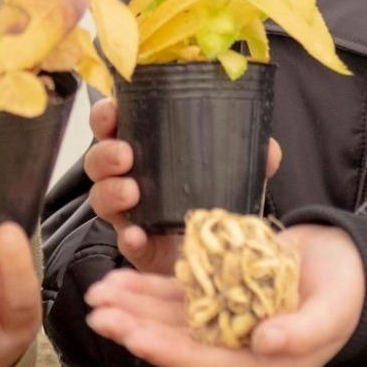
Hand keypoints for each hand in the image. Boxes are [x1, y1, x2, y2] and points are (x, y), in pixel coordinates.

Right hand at [82, 95, 282, 275]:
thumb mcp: (230, 172)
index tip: (111, 113)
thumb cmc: (210, 199)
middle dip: (105, 154)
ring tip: (132, 192)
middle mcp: (127, 177)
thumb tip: (269, 150)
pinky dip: (128, 237)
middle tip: (125, 155)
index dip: (105, 115)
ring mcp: (127, 213)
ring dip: (111, 191)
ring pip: (100, 197)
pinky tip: (137, 235)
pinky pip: (123, 240)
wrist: (212, 253)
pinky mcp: (137, 245)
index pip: (112, 125)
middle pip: (97, 159)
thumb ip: (248, 158)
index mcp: (144, 149)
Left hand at [82, 223, 363, 366]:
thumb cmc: (349, 292)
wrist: (352, 262)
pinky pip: (180, 293)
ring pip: (172, 317)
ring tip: (99, 294)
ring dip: (135, 305)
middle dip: (137, 327)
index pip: (208, 363)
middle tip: (98, 315)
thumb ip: (302, 332)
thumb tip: (264, 342)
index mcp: (265, 366)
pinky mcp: (222, 294)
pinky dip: (150, 286)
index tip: (134, 336)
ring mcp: (227, 322)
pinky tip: (122, 278)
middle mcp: (240, 349)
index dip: (169, 351)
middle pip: (180, 342)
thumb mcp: (333, 312)